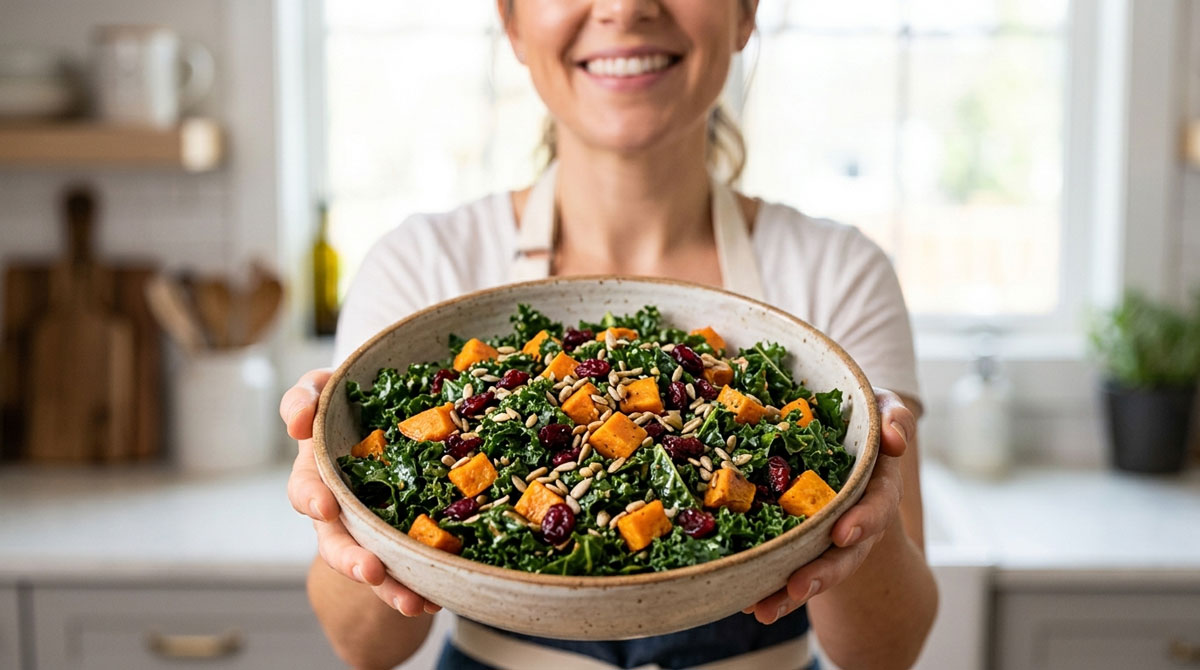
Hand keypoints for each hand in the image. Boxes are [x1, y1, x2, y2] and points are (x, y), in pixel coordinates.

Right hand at [281, 369, 440, 616]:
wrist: (382, 419)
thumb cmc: (347, 404)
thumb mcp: (324, 390)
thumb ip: (305, 396)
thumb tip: (297, 420)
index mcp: (319, 474)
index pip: (305, 489)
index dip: (311, 497)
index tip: (324, 506)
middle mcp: (339, 509)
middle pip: (337, 542)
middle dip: (351, 559)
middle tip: (370, 570)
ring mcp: (368, 529)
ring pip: (372, 565)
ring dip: (388, 587)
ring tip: (411, 602)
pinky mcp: (399, 539)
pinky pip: (405, 569)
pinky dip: (418, 586)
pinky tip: (437, 596)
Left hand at [744, 388, 916, 623]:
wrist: (837, 435)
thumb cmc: (859, 418)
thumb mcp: (881, 407)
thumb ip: (895, 418)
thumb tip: (894, 439)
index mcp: (877, 487)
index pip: (876, 507)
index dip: (863, 522)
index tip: (842, 533)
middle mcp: (855, 518)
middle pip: (846, 553)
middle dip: (824, 572)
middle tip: (798, 586)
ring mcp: (826, 534)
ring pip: (814, 569)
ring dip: (790, 593)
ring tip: (763, 610)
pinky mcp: (798, 541)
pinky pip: (785, 567)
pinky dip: (767, 588)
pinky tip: (744, 603)